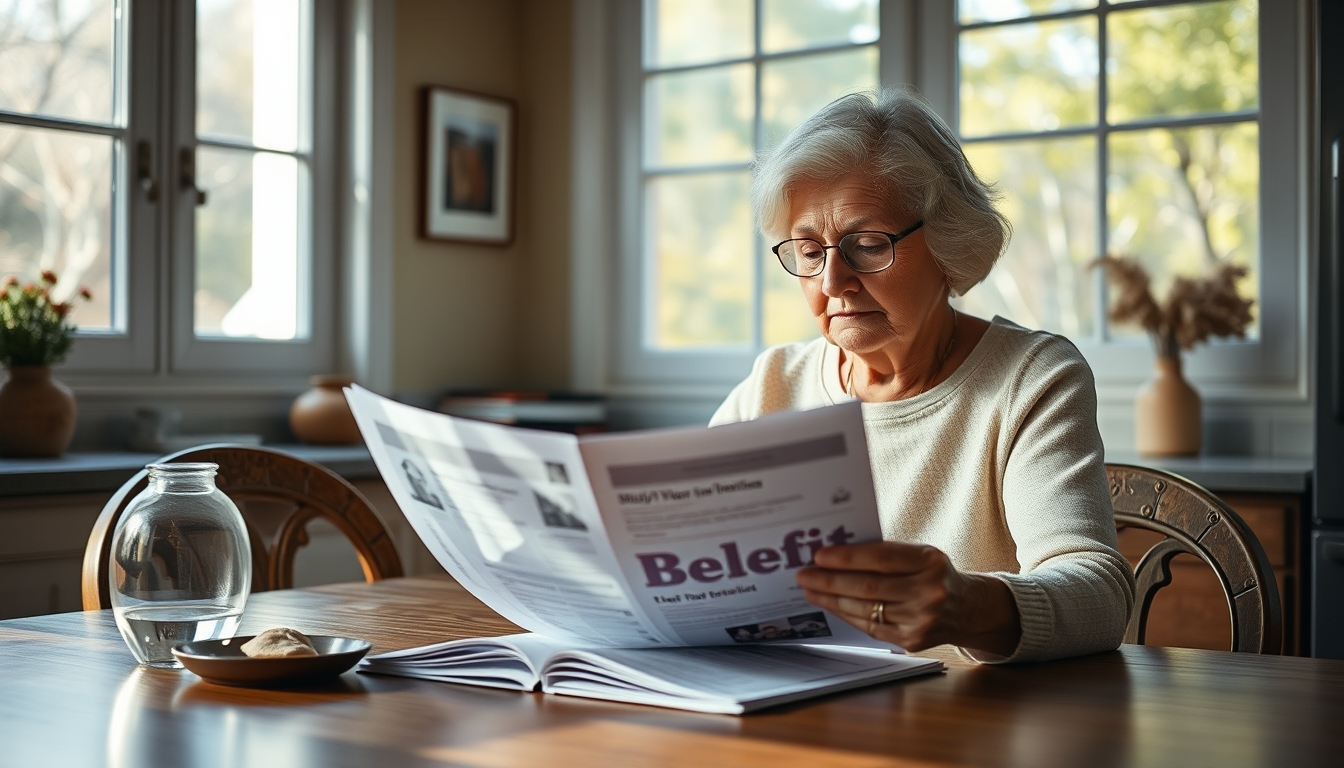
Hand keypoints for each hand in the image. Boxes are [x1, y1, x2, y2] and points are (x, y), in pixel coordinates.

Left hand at [795, 541, 1020, 655]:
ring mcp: (921, 620)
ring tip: (810, 590)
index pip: (881, 558)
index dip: (847, 557)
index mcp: (930, 561)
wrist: (968, 608)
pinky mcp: (912, 640)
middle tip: (803, 575)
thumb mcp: (920, 554)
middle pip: (869, 587)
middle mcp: (929, 592)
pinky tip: (830, 605)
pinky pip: (870, 627)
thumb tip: (836, 554)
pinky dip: (846, 615)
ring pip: (865, 609)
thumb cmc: (934, 573)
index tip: (819, 556)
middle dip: (830, 581)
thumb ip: (885, 553)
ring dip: (831, 600)